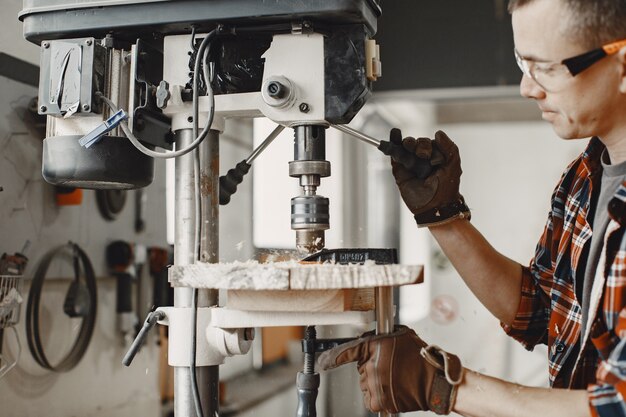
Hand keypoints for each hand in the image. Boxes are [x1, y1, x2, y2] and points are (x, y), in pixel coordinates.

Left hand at [317, 326, 463, 413]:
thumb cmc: (421, 358)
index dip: (332, 357)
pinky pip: (371, 398)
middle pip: (361, 368)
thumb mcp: (401, 336)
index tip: (322, 362)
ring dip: (376, 382)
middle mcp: (371, 366)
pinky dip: (378, 396)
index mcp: (375, 347)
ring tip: (396, 378)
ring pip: (366, 384)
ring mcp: (374, 385)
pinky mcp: (379, 401)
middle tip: (392, 367)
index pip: (348, 351)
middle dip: (372, 367)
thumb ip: (381, 337)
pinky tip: (393, 389)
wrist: (434, 382)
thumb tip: (368, 339)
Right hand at [389, 128, 469, 226]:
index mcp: (435, 157)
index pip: (429, 143)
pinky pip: (395, 155)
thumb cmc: (446, 188)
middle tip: (421, 155)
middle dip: (418, 145)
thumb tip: (438, 133)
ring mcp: (410, 165)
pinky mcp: (400, 171)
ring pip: (405, 147)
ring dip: (407, 143)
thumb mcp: (453, 164)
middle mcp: (422, 160)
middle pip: (416, 143)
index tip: (433, 159)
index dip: (429, 146)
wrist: (435, 206)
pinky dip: (393, 144)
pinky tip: (394, 133)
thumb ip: (449, 147)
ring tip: (408, 146)